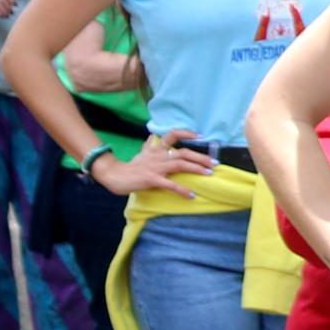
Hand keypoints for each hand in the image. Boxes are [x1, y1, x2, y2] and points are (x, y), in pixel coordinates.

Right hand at [101, 135, 216, 199]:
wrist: (114, 175)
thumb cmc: (131, 166)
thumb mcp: (141, 152)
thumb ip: (150, 145)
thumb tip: (154, 136)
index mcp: (157, 149)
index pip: (172, 135)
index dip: (187, 133)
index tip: (200, 135)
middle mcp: (158, 156)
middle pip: (183, 153)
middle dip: (200, 157)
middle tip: (215, 163)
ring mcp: (156, 167)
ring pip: (179, 165)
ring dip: (196, 169)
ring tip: (209, 174)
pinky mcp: (152, 179)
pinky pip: (170, 185)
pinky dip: (182, 190)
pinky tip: (191, 195)